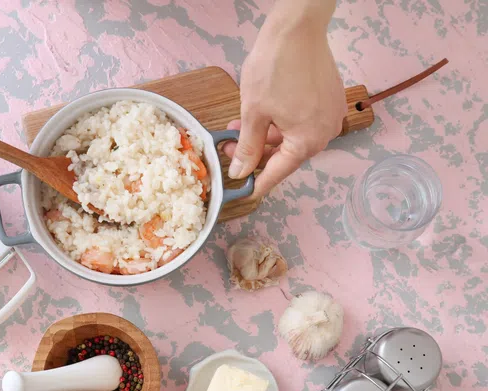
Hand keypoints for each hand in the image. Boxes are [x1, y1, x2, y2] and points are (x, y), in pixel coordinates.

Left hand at [223, 1, 345, 197]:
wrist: (297, 27)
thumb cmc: (275, 68)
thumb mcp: (254, 113)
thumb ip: (248, 147)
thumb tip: (241, 173)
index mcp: (308, 141)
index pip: (278, 172)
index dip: (258, 182)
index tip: (244, 192)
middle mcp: (325, 132)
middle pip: (286, 154)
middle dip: (256, 152)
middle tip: (230, 147)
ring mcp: (330, 115)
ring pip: (292, 136)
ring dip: (265, 135)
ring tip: (238, 126)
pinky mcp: (328, 99)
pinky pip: (301, 121)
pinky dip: (280, 122)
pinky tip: (259, 114)